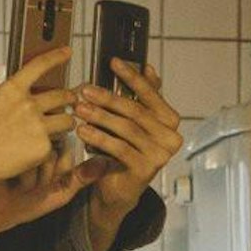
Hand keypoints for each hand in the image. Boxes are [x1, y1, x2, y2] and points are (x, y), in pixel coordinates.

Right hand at [0, 45, 75, 185]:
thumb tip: (0, 67)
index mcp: (12, 89)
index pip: (40, 65)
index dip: (56, 56)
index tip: (67, 52)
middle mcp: (28, 105)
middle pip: (63, 96)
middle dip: (69, 98)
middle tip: (70, 101)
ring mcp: (37, 126)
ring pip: (67, 120)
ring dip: (66, 122)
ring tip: (60, 127)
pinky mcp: (42, 146)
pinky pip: (57, 142)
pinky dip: (52, 145)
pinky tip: (42, 147)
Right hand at [0, 148, 94, 233]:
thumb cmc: (24, 204)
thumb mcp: (59, 193)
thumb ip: (82, 178)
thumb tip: (107, 163)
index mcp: (48, 149)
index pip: (68, 151)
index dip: (57, 172)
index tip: (41, 185)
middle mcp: (33, 141)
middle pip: (56, 150)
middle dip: (46, 176)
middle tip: (30, 187)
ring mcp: (18, 142)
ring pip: (44, 155)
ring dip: (35, 178)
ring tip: (20, 186)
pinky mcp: (6, 148)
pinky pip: (28, 160)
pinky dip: (24, 178)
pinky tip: (12, 183)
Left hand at [70, 59, 183, 234]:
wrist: (119, 189)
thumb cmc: (124, 150)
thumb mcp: (133, 121)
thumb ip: (142, 97)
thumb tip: (148, 67)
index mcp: (170, 120)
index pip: (151, 94)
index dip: (132, 76)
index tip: (113, 62)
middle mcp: (171, 137)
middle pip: (136, 111)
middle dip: (108, 98)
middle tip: (85, 90)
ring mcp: (160, 155)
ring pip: (126, 128)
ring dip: (100, 117)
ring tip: (80, 109)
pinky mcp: (146, 170)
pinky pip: (119, 148)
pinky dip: (99, 138)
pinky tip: (82, 131)